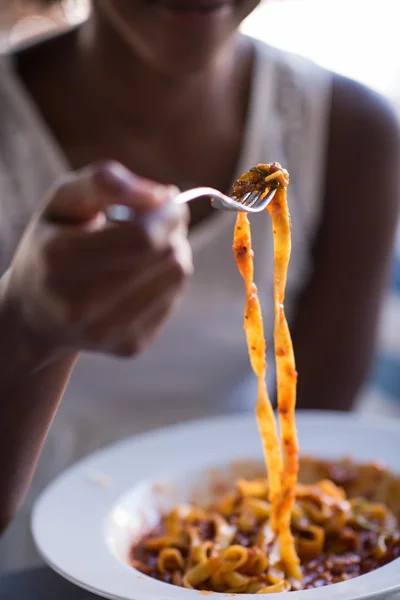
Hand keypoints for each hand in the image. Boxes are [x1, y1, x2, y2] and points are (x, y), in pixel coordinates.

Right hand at [1, 161, 191, 358]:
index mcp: (59, 261)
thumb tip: (163, 195)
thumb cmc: (54, 244)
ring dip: (174, 252)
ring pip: (177, 278)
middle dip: (172, 231)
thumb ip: (106, 182)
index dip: (167, 215)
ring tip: (148, 247)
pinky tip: (141, 275)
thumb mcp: (64, 201)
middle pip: (166, 258)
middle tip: (158, 221)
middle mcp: (79, 306)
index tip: (170, 201)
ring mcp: (106, 333)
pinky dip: (167, 280)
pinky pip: (174, 299)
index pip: (142, 239)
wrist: (36, 312)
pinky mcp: (128, 347)